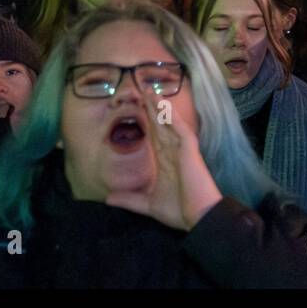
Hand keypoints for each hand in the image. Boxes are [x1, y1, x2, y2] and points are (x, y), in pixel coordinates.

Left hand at [106, 92, 221, 231]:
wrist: (199, 217)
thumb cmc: (179, 210)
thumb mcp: (148, 205)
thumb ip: (129, 200)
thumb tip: (108, 198)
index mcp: (165, 162)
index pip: (154, 137)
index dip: (146, 122)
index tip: (137, 107)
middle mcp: (173, 152)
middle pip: (160, 126)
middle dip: (151, 109)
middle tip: (141, 91)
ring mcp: (182, 149)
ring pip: (168, 123)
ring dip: (159, 108)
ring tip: (149, 92)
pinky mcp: (189, 150)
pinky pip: (179, 129)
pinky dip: (171, 117)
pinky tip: (163, 105)